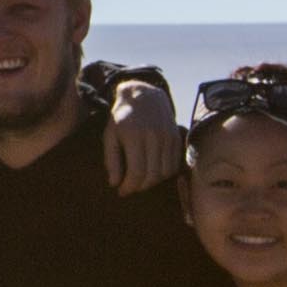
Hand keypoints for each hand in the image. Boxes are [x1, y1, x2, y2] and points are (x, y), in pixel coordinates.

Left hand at [100, 78, 181, 195]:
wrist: (144, 94)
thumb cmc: (122, 118)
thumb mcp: (109, 135)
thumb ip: (111, 160)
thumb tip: (115, 184)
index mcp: (134, 136)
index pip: (137, 172)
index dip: (129, 187)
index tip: (122, 191)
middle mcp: (154, 136)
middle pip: (152, 175)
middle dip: (140, 187)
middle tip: (131, 187)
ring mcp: (168, 137)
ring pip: (165, 172)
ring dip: (153, 182)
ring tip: (141, 180)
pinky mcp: (177, 137)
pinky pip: (175, 165)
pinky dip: (165, 173)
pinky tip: (154, 171)